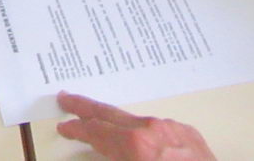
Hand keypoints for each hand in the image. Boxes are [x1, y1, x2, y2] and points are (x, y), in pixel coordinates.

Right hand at [56, 92, 215, 160]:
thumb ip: (112, 158)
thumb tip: (101, 150)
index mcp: (134, 144)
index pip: (96, 131)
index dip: (77, 129)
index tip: (65, 127)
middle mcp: (152, 130)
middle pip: (110, 114)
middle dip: (85, 107)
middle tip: (68, 99)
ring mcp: (172, 129)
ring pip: (136, 122)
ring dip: (117, 122)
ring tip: (103, 121)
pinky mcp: (188, 133)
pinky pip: (160, 129)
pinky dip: (145, 132)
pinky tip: (142, 139)